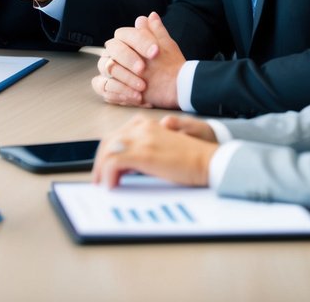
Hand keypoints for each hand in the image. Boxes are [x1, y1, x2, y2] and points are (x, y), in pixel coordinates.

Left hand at [91, 115, 217, 188]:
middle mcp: (140, 128)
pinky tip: (112, 186)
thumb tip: (124, 167)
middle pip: (108, 142)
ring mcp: (141, 139)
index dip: (106, 153)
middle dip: (100, 161)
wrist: (210, 161)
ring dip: (101, 170)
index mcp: (144, 124)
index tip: (103, 167)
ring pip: (108, 152)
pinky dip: (108, 175)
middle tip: (99, 178)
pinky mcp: (143, 154)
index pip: (115, 136)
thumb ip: (143, 150)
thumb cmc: (190, 159)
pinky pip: (114, 163)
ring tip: (104, 184)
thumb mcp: (161, 148)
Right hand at [97, 12, 184, 108]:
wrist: (175, 87)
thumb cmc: (169, 65)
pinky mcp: (109, 87)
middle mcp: (115, 53)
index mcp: (127, 41)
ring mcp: (111, 69)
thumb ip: (157, 31)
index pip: (124, 34)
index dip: (139, 42)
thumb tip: (151, 15)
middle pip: (113, 49)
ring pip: (107, 67)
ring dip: (125, 78)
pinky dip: (118, 92)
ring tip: (142, 88)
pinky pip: (103, 86)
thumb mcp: (166, 47)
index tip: (155, 52)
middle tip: (143, 70)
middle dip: (128, 59)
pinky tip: (135, 97)